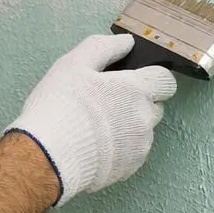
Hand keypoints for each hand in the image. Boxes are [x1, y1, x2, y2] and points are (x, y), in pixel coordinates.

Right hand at [5, 33, 177, 205]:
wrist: (47, 157)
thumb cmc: (59, 107)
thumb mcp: (74, 64)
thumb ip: (104, 47)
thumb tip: (125, 42)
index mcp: (137, 90)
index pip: (166, 80)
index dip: (150, 77)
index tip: (130, 80)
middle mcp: (145, 119)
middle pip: (155, 106)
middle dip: (137, 101)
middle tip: (106, 102)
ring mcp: (139, 147)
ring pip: (143, 131)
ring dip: (128, 126)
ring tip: (95, 126)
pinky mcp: (128, 169)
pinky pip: (131, 153)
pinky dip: (119, 147)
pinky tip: (94, 144)